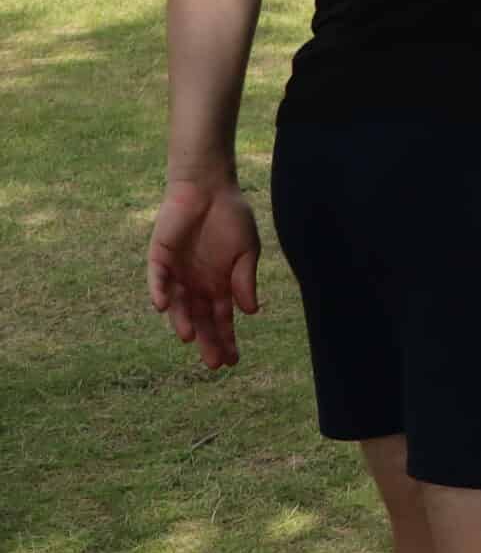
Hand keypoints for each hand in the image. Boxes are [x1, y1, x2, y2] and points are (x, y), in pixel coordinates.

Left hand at [146, 181, 260, 369]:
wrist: (209, 188)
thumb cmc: (231, 217)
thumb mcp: (247, 251)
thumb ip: (246, 280)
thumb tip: (250, 312)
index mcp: (219, 284)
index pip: (221, 319)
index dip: (227, 339)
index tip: (233, 361)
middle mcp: (196, 285)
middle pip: (199, 319)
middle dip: (207, 341)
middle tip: (212, 364)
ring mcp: (177, 274)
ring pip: (177, 305)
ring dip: (181, 322)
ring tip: (189, 338)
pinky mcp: (159, 259)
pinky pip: (157, 280)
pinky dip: (160, 293)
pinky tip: (164, 307)